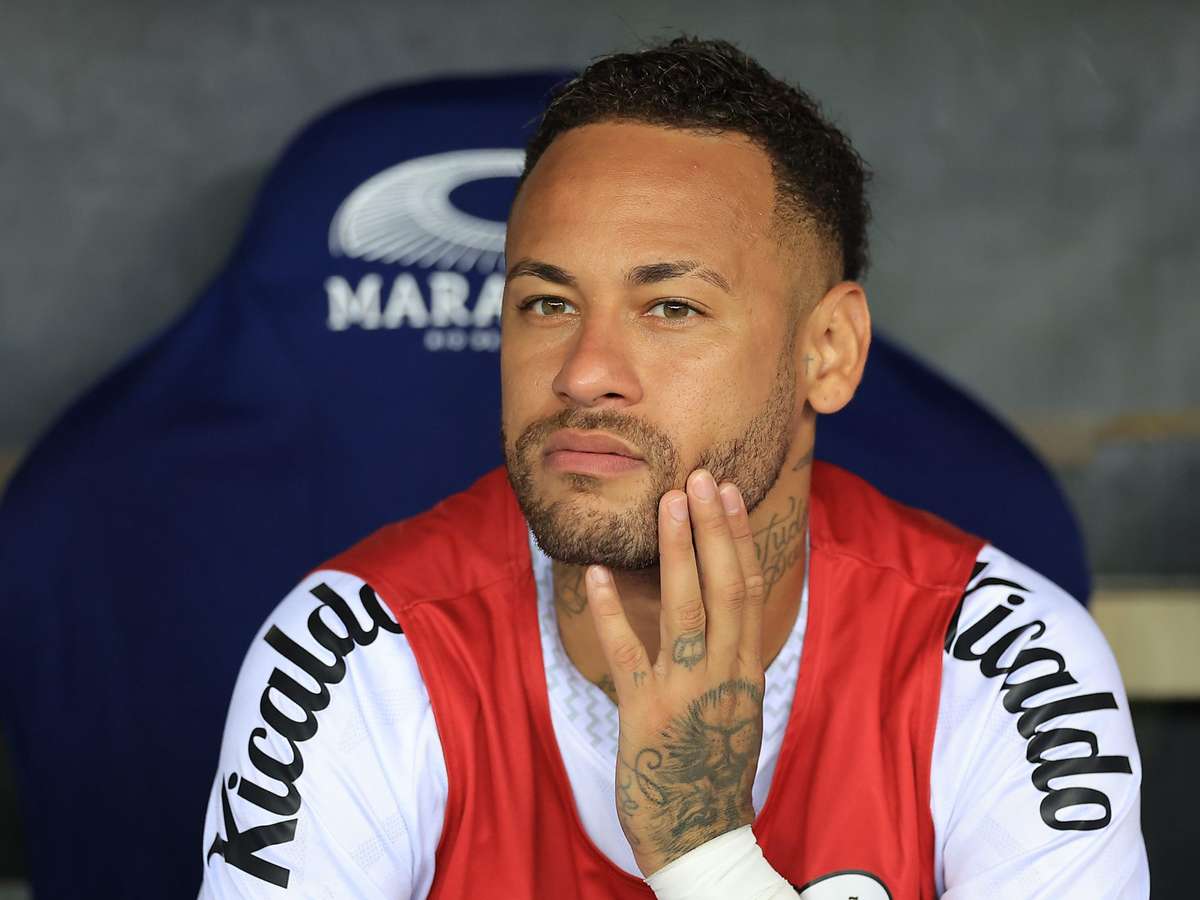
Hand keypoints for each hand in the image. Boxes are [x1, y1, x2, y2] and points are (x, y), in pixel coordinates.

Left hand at [583, 468, 766, 875]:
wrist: (701, 835)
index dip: (739, 538)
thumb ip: (730, 651)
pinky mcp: (644, 714)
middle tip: (700, 477)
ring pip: (684, 610)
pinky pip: (625, 654)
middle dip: (712, 529)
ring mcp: (684, 692)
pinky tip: (595, 574)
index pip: (748, 590)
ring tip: (667, 504)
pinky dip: (611, 611)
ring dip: (675, 552)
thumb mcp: (735, 703)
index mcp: (746, 668)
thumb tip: (720, 601)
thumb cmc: (714, 762)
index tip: (729, 493)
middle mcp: (723, 673)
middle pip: (724, 588)